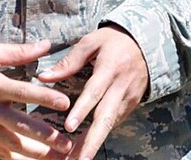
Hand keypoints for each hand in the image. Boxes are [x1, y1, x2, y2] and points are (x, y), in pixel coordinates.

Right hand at [0, 40, 74, 159]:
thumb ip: (19, 52)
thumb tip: (46, 45)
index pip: (24, 93)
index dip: (45, 98)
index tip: (65, 103)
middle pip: (22, 125)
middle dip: (47, 136)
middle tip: (67, 143)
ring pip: (12, 144)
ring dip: (35, 152)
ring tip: (55, 157)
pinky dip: (14, 158)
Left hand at [36, 24, 149, 159]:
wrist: (147, 43)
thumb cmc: (114, 41)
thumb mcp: (92, 42)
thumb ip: (69, 62)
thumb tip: (43, 77)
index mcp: (110, 68)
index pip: (95, 91)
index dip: (82, 110)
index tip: (69, 127)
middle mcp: (121, 86)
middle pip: (106, 117)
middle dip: (92, 141)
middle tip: (79, 159)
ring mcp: (128, 97)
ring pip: (110, 125)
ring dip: (93, 145)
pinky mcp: (131, 105)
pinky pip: (113, 123)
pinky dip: (99, 138)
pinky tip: (84, 151)